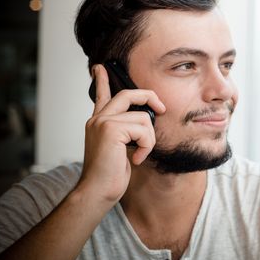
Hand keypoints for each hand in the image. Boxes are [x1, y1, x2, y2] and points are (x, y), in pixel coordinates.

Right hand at [77, 64, 165, 204]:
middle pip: (128, 94)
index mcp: (99, 122)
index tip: (100, 67)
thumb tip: (146, 119)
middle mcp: (98, 118)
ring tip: (139, 154)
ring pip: (144, 118)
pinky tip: (135, 158)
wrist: (98, 191)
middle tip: (162, 108)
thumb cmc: (110, 174)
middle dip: (150, 97)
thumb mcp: (120, 148)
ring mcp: (103, 122)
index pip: (101, 95)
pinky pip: (144, 130)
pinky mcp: (111, 129)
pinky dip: (146, 146)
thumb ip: (127, 131)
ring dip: (149, 139)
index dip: (101, 80)